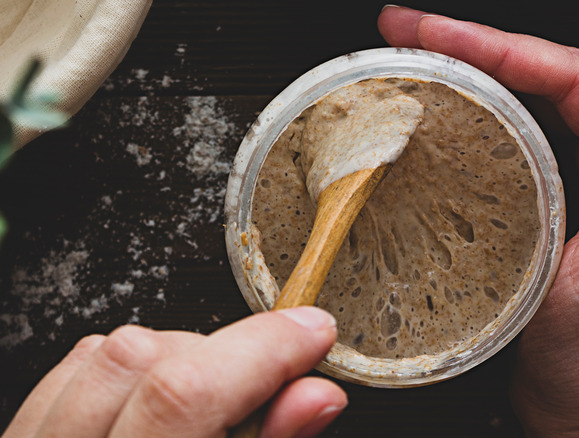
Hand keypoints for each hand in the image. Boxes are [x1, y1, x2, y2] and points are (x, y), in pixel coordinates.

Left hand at [3, 307, 345, 437]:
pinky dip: (132, 365)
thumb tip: (316, 393)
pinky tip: (159, 399)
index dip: (262, 352)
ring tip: (214, 404)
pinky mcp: (22, 436)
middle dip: (226, 356)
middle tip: (270, 386)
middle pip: (140, 356)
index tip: (313, 333)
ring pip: (103, 351)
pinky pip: (72, 367)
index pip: (183, 397)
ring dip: (180, 357)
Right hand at [379, 6, 578, 435]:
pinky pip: (520, 141)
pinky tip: (449, 109)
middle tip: (410, 32)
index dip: (500, 47)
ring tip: (419, 56)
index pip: (575, 77)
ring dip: (474, 72)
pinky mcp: (558, 202)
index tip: (435, 36)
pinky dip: (480, 116)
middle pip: (547, 78)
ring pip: (531, 102)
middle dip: (475, 47)